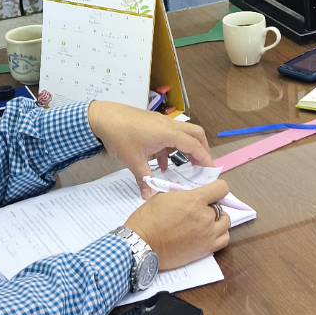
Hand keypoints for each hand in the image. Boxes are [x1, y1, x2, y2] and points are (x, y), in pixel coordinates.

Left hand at [88, 102, 212, 192]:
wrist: (103, 117)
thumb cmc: (121, 137)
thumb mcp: (133, 161)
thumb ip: (145, 179)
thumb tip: (149, 198)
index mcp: (169, 133)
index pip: (194, 146)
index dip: (205, 158)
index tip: (212, 170)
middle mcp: (170, 126)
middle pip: (196, 134)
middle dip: (202, 150)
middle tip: (202, 166)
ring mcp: (162, 123)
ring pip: (183, 134)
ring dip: (186, 149)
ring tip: (185, 166)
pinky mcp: (153, 123)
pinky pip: (170, 135)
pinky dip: (171, 148)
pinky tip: (161, 163)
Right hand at [124, 179, 231, 269]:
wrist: (141, 244)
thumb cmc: (148, 219)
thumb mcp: (164, 197)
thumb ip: (183, 195)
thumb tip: (192, 196)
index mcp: (195, 200)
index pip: (221, 188)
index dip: (217, 188)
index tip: (212, 192)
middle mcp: (205, 217)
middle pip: (221, 207)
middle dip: (211, 207)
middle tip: (198, 210)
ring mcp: (207, 235)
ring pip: (226, 223)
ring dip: (218, 220)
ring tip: (206, 222)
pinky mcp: (205, 249)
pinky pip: (223, 240)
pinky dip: (219, 235)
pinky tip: (208, 234)